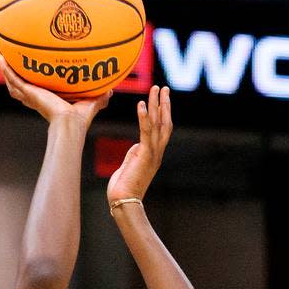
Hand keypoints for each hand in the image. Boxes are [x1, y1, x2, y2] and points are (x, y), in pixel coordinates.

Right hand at [0, 55, 110, 126]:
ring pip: (14, 84)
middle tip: (12, 65)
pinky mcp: (28, 93)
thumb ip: (100, 97)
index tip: (32, 77)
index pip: (38, 94)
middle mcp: (38, 100)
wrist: (71, 123)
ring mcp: (31, 96)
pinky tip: (2, 58)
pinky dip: (7, 69)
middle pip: (21, 89)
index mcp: (49, 102)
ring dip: (7, 72)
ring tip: (3, 59)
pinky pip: (14, 79)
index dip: (34, 86)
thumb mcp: (91, 102)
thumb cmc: (81, 119)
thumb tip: (111, 91)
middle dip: (16, 78)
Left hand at [107, 85, 171, 207]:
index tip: (161, 97)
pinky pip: (146, 132)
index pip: (162, 128)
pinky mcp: (144, 155)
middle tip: (163, 87)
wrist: (123, 201)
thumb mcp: (131, 165)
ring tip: (155, 89)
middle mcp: (157, 152)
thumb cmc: (123, 187)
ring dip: (157, 105)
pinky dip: (144, 117)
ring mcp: (153, 153)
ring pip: (159, 124)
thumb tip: (136, 146)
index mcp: (154, 153)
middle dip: (164, 103)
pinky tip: (141, 104)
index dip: (163, 112)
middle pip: (165, 122)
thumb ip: (136, 154)